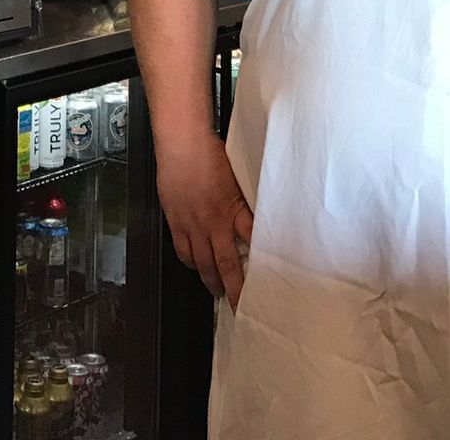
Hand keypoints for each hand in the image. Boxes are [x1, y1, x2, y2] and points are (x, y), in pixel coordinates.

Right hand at [156, 131, 252, 310]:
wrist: (181, 143)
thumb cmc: (211, 153)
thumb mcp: (238, 176)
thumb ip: (245, 199)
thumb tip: (258, 213)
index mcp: (234, 210)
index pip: (254, 243)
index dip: (263, 264)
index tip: (272, 280)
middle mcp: (215, 223)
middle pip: (228, 265)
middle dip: (236, 289)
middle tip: (242, 306)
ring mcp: (193, 225)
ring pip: (203, 263)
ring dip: (212, 281)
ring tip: (219, 292)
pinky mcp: (176, 222)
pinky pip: (183, 251)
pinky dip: (190, 263)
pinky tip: (195, 267)